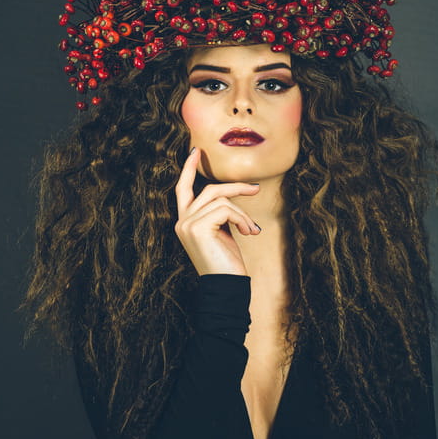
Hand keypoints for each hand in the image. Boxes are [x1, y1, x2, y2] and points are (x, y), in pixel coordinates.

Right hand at [175, 147, 260, 275]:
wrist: (226, 286)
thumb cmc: (226, 262)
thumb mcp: (222, 232)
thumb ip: (219, 213)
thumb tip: (231, 194)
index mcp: (185, 222)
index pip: (182, 189)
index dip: (188, 169)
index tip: (196, 152)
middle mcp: (182, 221)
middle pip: (210, 190)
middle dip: (235, 188)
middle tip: (255, 189)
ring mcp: (187, 224)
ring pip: (221, 199)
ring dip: (242, 213)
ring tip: (251, 229)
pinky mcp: (197, 227)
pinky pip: (226, 209)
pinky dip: (241, 219)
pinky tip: (249, 233)